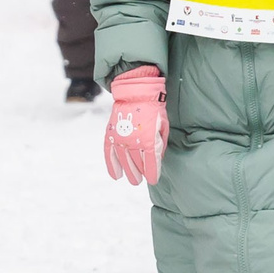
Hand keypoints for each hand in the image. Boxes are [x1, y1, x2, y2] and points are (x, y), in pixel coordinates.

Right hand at [103, 67, 167, 184]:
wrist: (136, 92)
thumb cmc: (154, 108)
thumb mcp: (163, 125)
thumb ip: (160, 143)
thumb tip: (157, 158)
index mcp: (148, 139)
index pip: (150, 162)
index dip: (152, 173)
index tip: (153, 180)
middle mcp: (133, 140)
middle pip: (137, 164)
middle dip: (140, 173)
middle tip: (140, 180)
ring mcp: (120, 138)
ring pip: (124, 161)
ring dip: (128, 172)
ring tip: (133, 180)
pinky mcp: (111, 134)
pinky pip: (109, 153)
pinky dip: (112, 165)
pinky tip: (116, 175)